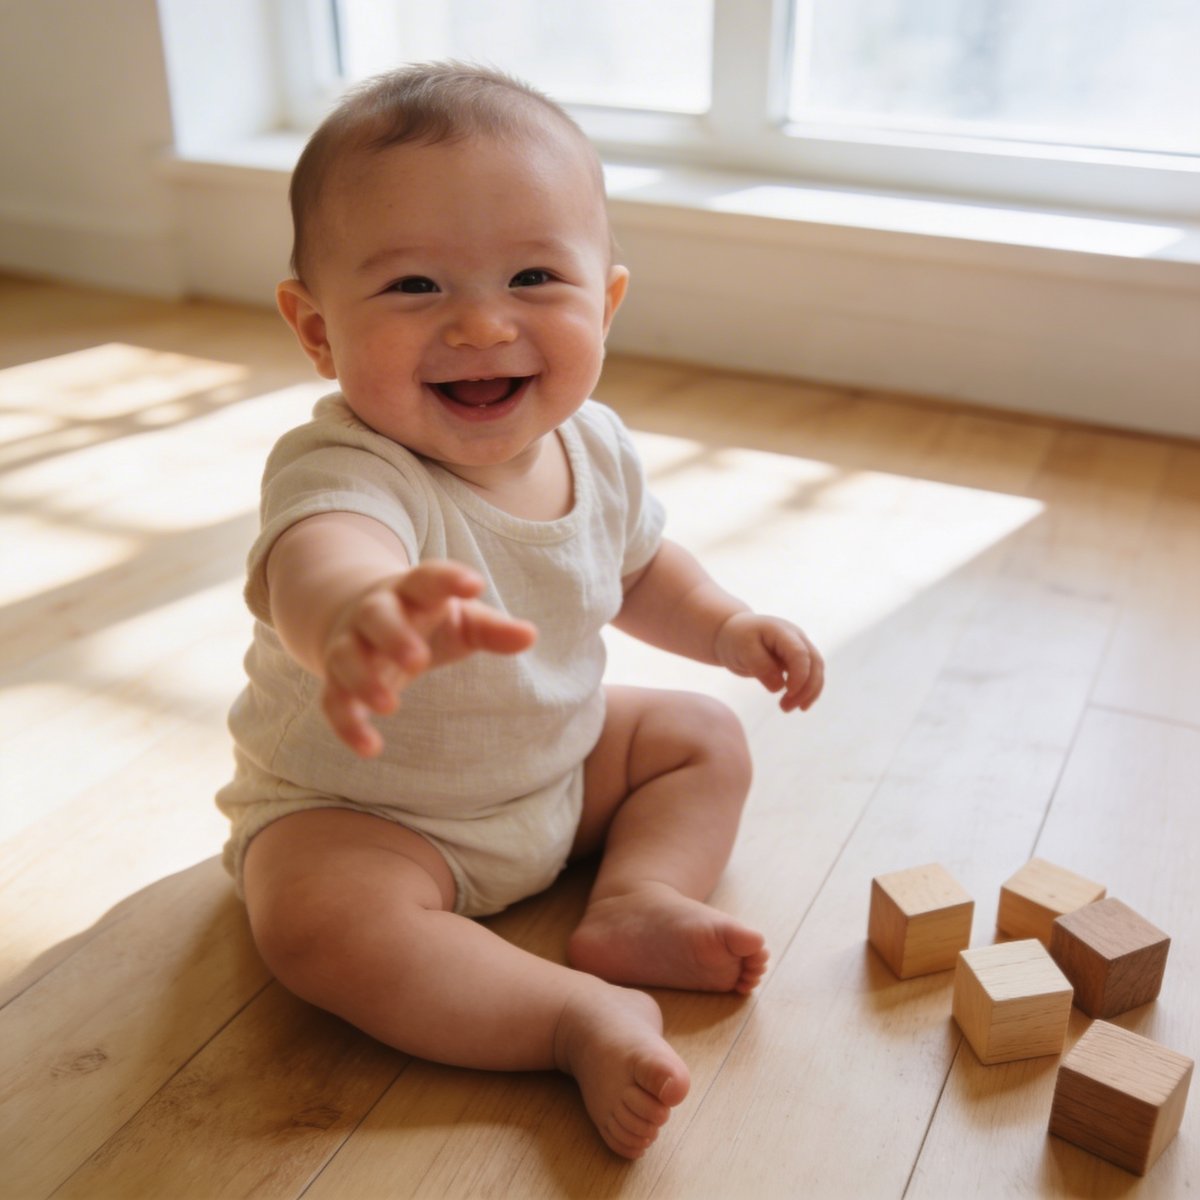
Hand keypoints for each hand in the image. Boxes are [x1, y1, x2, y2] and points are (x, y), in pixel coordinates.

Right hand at [320, 560, 536, 755]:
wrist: (354, 615)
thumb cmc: (425, 617)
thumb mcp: (461, 619)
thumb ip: (492, 629)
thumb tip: (530, 636)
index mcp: (412, 591)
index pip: (427, 578)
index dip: (448, 579)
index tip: (474, 585)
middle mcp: (374, 613)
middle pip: (376, 616)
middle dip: (394, 636)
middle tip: (419, 661)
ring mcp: (350, 644)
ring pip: (346, 657)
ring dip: (363, 680)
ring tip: (391, 706)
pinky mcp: (336, 679)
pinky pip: (332, 699)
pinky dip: (347, 724)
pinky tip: (370, 748)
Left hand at [714, 612, 823, 712]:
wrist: (732, 632)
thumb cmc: (736, 639)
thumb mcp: (743, 651)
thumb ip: (761, 666)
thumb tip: (779, 687)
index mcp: (782, 631)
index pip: (800, 653)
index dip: (799, 675)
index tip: (788, 693)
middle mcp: (796, 638)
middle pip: (814, 663)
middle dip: (806, 689)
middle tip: (785, 708)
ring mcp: (799, 647)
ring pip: (816, 671)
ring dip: (808, 693)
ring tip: (787, 708)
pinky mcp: (796, 659)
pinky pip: (809, 675)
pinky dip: (806, 691)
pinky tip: (796, 704)